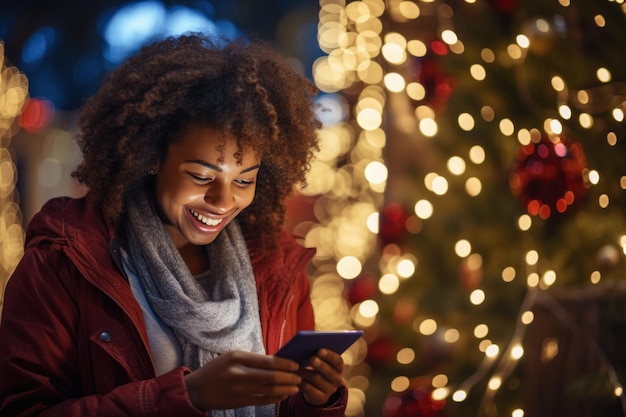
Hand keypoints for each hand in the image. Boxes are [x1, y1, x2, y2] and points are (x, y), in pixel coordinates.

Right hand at [184, 351, 300, 410]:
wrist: (196, 389)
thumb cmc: (217, 370)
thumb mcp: (232, 357)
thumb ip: (252, 359)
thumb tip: (278, 361)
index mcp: (238, 358)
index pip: (268, 361)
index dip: (285, 364)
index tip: (295, 365)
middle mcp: (238, 373)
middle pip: (271, 377)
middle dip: (289, 378)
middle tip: (299, 377)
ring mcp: (238, 390)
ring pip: (269, 390)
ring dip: (285, 390)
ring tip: (294, 388)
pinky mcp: (238, 402)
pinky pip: (262, 401)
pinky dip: (275, 398)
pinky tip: (282, 396)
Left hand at [298, 349, 344, 405]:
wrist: (317, 391)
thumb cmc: (318, 371)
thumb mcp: (321, 363)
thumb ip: (318, 355)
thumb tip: (306, 345)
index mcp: (338, 367)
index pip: (337, 361)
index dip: (329, 355)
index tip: (319, 350)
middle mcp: (337, 379)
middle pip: (329, 371)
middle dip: (320, 364)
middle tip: (311, 358)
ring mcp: (329, 390)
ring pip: (317, 379)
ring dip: (306, 371)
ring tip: (297, 367)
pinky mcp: (320, 397)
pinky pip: (309, 388)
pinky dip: (301, 382)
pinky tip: (295, 377)